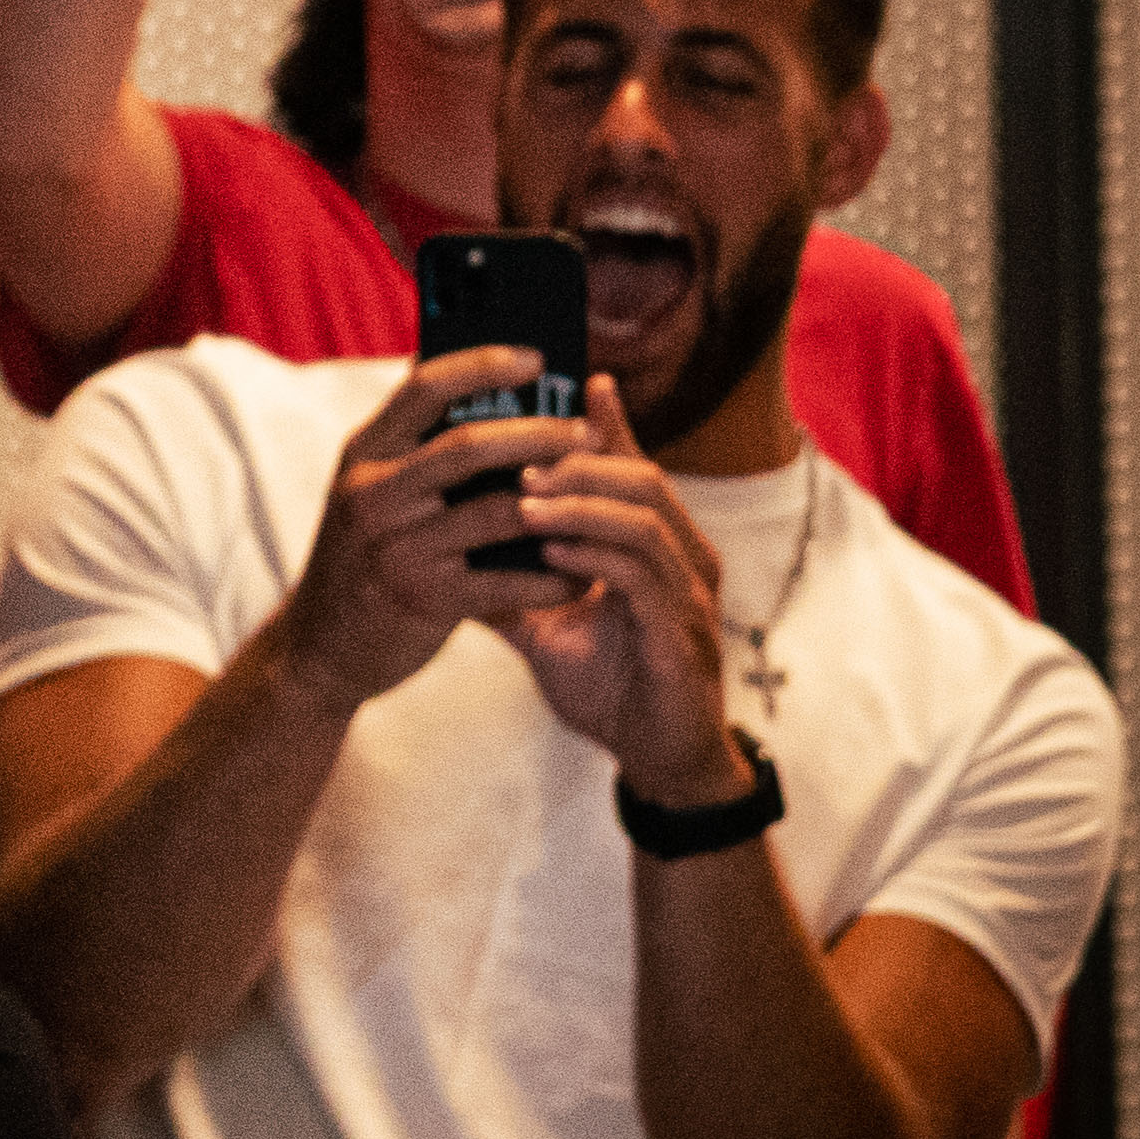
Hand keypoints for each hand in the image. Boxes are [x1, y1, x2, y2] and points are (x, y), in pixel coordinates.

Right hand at [270, 345, 584, 712]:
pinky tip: (583, 575)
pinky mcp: (420, 597)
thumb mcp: (372, 492)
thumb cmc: (366, 557)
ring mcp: (394, 546)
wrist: (319, 645)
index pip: (423, 387)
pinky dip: (553, 577)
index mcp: (363, 454)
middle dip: (541, 433)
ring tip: (602, 503)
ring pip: (498, 510)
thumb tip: (484, 385)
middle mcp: (372, 493)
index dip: (483, 364)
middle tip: (588, 432)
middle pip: (470, 443)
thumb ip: (416, 446)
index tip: (538, 358)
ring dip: (561, 504)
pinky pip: (506, 580)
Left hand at [494, 376, 744, 806]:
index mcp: (655, 545)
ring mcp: (690, 593)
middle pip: (642, 478)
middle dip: (578, 461)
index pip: (631, 469)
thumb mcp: (547, 626)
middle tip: (515, 457)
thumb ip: (509, 584)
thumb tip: (449, 550)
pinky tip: (552, 550)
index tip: (563, 382)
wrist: (656, 757)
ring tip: (522, 497)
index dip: (605, 425)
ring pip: (647, 518)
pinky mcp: (683, 633)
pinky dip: (598, 556)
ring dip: (582, 502)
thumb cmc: (609, 685)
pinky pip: (646, 577)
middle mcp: (683, 557)